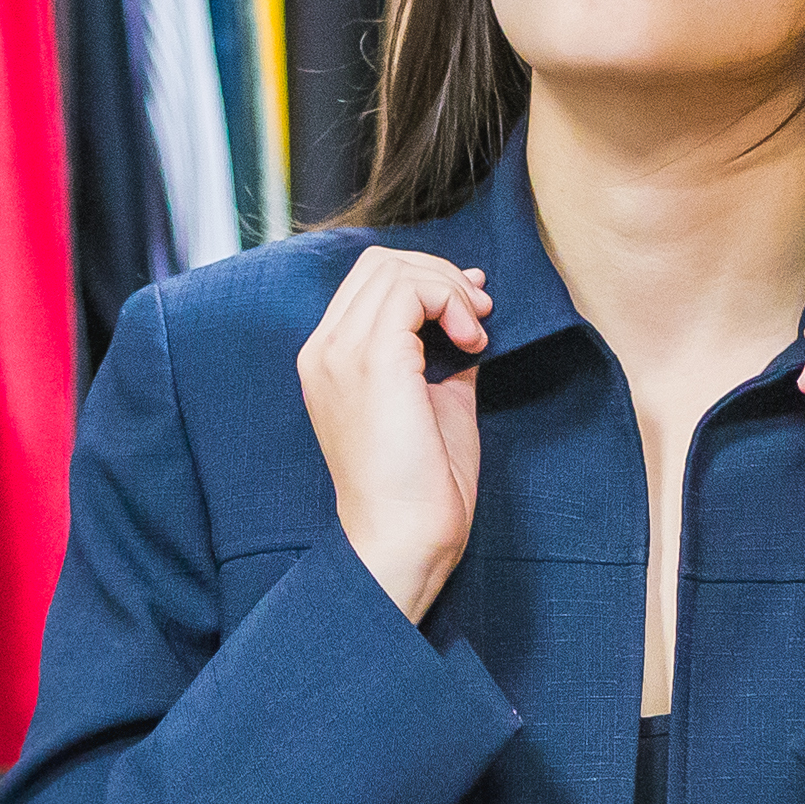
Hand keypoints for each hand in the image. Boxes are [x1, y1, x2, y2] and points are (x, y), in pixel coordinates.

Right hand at [297, 248, 492, 623]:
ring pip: (395, 270)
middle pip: (380, 263)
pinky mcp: (372, 362)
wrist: (404, 539)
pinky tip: (472, 342)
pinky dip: (450, 303)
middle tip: (480, 313)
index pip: (370, 282)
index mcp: (330, 360)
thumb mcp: (435, 398)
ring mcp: (341, 354)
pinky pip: (411, 292)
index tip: (472, 305)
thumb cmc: (421, 484)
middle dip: (440, 275)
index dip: (428, 278)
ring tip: (476, 332)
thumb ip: (443, 353)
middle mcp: (324, 351)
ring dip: (449, 290)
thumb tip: (469, 310)